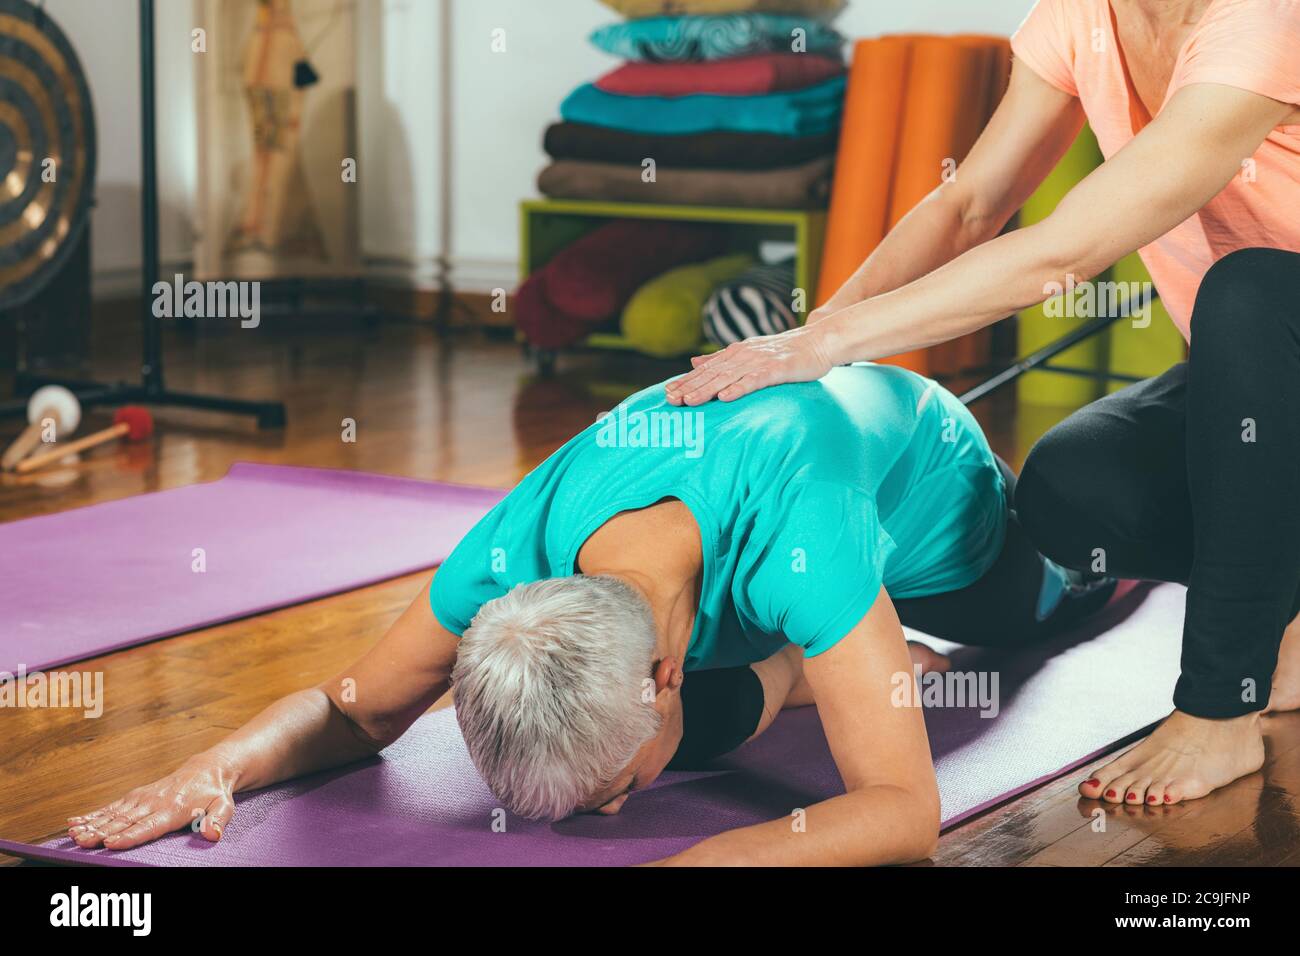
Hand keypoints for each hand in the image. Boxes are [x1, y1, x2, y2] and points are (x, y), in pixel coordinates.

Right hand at [66, 751, 238, 850]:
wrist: (206, 769)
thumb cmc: (214, 793)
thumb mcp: (224, 806)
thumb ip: (218, 820)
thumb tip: (212, 834)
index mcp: (173, 810)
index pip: (148, 826)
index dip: (129, 835)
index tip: (111, 842)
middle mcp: (153, 803)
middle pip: (124, 822)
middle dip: (102, 832)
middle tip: (82, 842)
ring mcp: (142, 799)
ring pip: (113, 814)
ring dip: (92, 825)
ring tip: (73, 835)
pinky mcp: (135, 796)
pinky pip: (111, 807)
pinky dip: (93, 814)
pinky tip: (74, 822)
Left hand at [664, 322, 836, 406]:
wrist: (819, 341)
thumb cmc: (785, 351)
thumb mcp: (749, 352)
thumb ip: (721, 358)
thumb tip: (693, 362)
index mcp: (735, 353)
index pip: (705, 370)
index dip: (685, 382)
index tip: (666, 394)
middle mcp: (743, 355)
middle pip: (711, 374)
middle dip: (689, 387)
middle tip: (669, 401)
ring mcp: (759, 361)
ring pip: (727, 377)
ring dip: (707, 390)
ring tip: (689, 402)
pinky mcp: (776, 368)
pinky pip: (754, 380)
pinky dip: (739, 388)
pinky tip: (725, 398)